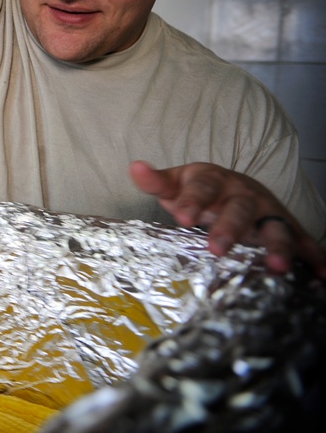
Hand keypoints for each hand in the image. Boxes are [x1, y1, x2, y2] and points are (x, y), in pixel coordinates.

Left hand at [129, 160, 325, 277]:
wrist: (235, 187)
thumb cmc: (201, 190)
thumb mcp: (177, 183)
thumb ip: (157, 181)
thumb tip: (135, 167)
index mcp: (214, 180)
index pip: (202, 186)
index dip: (193, 200)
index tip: (182, 217)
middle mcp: (244, 194)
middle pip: (239, 209)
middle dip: (230, 228)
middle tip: (217, 249)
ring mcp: (268, 211)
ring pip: (275, 226)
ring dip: (279, 246)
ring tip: (278, 267)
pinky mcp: (286, 228)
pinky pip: (305, 242)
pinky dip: (316, 257)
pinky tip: (323, 275)